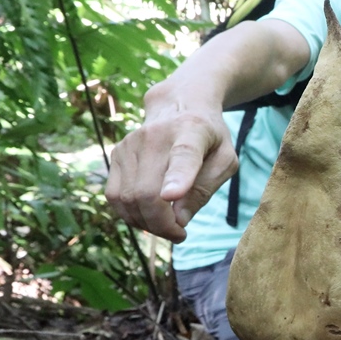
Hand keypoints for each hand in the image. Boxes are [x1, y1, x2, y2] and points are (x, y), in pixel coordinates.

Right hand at [106, 105, 236, 241]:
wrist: (179, 105)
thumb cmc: (209, 138)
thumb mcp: (225, 160)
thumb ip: (206, 188)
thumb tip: (179, 219)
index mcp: (192, 132)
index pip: (183, 155)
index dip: (177, 178)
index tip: (170, 196)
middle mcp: (155, 135)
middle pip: (147, 192)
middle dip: (162, 225)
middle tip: (179, 234)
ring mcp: (130, 144)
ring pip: (127, 199)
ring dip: (146, 223)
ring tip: (166, 225)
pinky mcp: (116, 154)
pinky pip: (114, 197)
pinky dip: (130, 215)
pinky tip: (148, 215)